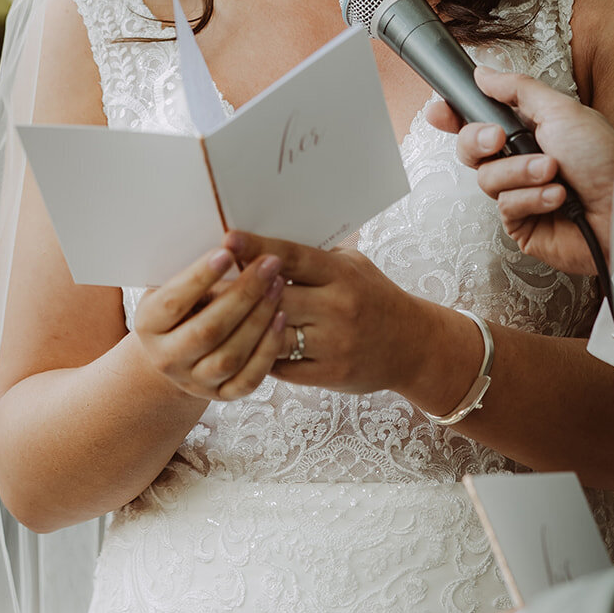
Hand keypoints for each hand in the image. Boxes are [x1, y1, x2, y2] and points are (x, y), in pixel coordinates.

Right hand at [133, 247, 285, 400]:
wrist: (176, 352)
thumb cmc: (180, 305)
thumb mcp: (172, 285)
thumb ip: (192, 270)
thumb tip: (228, 240)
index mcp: (148, 325)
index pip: (173, 302)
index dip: (200, 277)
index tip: (227, 251)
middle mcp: (167, 358)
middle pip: (208, 330)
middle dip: (243, 295)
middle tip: (268, 264)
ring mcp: (194, 381)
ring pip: (230, 356)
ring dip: (259, 319)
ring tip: (279, 285)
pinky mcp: (220, 395)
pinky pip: (248, 380)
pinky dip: (268, 350)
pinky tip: (281, 319)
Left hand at [224, 231, 425, 394]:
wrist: (412, 345)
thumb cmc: (374, 297)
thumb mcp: (354, 266)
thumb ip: (315, 258)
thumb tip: (264, 243)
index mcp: (342, 274)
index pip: (294, 256)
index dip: (259, 247)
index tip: (228, 238)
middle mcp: (338, 307)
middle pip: (275, 297)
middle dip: (236, 292)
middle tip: (201, 284)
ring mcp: (334, 343)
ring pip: (273, 335)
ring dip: (242, 328)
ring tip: (211, 319)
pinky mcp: (330, 374)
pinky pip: (281, 367)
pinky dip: (258, 357)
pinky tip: (241, 348)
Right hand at [428, 65, 613, 275]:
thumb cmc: (606, 159)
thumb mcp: (561, 110)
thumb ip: (516, 90)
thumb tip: (482, 73)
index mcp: (531, 129)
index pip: (479, 119)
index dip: (454, 115)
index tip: (439, 110)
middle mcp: (522, 161)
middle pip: (470, 148)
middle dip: (478, 140)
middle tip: (498, 139)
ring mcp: (521, 195)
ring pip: (486, 178)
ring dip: (521, 172)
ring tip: (554, 172)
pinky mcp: (523, 226)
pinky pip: (505, 207)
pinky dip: (532, 198)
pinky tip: (559, 197)